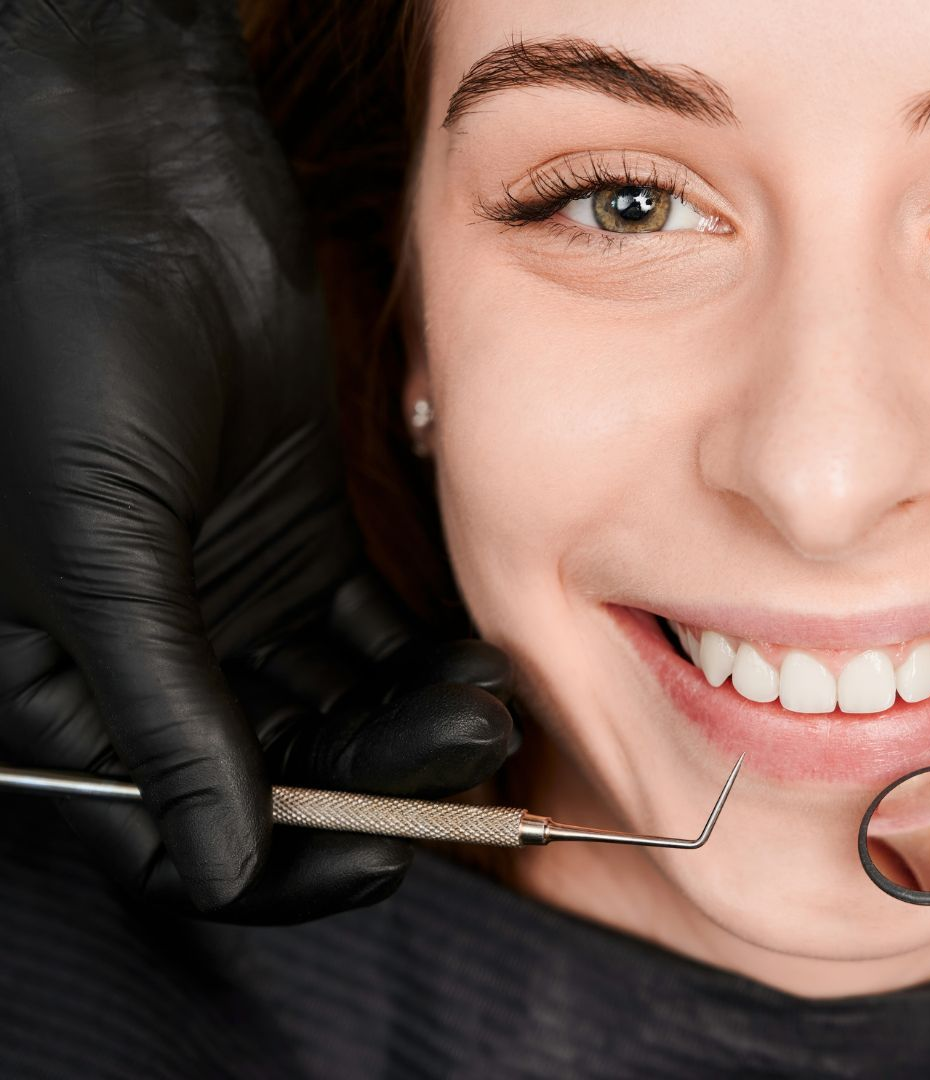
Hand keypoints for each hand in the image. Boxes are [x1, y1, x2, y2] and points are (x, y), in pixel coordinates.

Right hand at [0, 2, 497, 915]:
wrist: (129, 200)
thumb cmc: (66, 355)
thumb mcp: (101, 551)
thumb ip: (164, 709)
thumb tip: (220, 863)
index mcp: (55, 687)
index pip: (168, 825)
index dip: (275, 859)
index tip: (381, 853)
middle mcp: (143, 660)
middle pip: (273, 774)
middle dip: (374, 777)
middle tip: (469, 752)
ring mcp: (226, 603)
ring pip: (334, 709)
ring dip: (413, 721)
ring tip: (488, 702)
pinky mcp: (295, 544)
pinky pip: (369, 637)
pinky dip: (421, 660)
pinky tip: (479, 663)